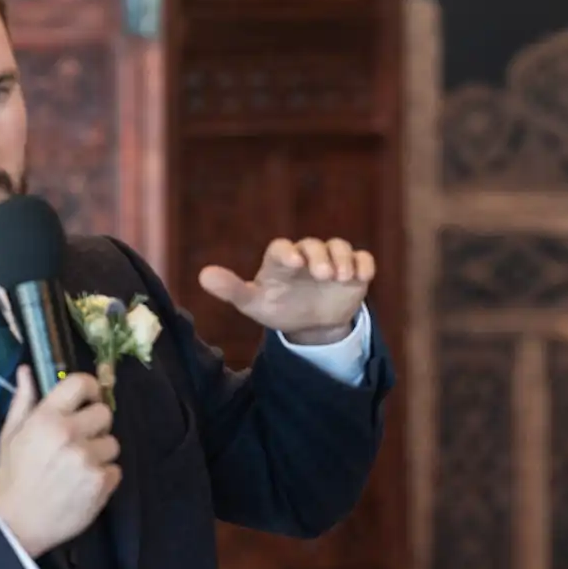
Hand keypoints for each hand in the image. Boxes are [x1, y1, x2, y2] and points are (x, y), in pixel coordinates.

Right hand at [0, 368, 120, 556]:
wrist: (17, 524)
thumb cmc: (13, 478)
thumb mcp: (10, 436)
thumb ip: (23, 401)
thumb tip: (27, 370)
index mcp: (46, 419)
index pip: (81, 383)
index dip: (90, 389)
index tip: (89, 399)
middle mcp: (69, 434)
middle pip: (105, 413)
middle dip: (96, 426)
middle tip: (80, 441)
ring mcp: (87, 459)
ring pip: (113, 443)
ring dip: (100, 454)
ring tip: (78, 468)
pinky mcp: (101, 482)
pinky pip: (116, 470)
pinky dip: (104, 477)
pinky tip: (84, 485)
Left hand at [196, 236, 372, 343]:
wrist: (310, 323)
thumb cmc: (278, 307)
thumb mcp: (253, 303)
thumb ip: (231, 289)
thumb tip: (203, 276)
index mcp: (280, 261)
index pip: (281, 248)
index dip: (287, 252)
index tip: (292, 263)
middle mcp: (307, 256)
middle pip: (313, 246)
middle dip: (320, 257)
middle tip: (323, 274)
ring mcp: (332, 261)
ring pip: (339, 248)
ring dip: (343, 259)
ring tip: (342, 277)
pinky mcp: (353, 272)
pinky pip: (362, 260)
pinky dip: (364, 265)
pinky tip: (362, 277)